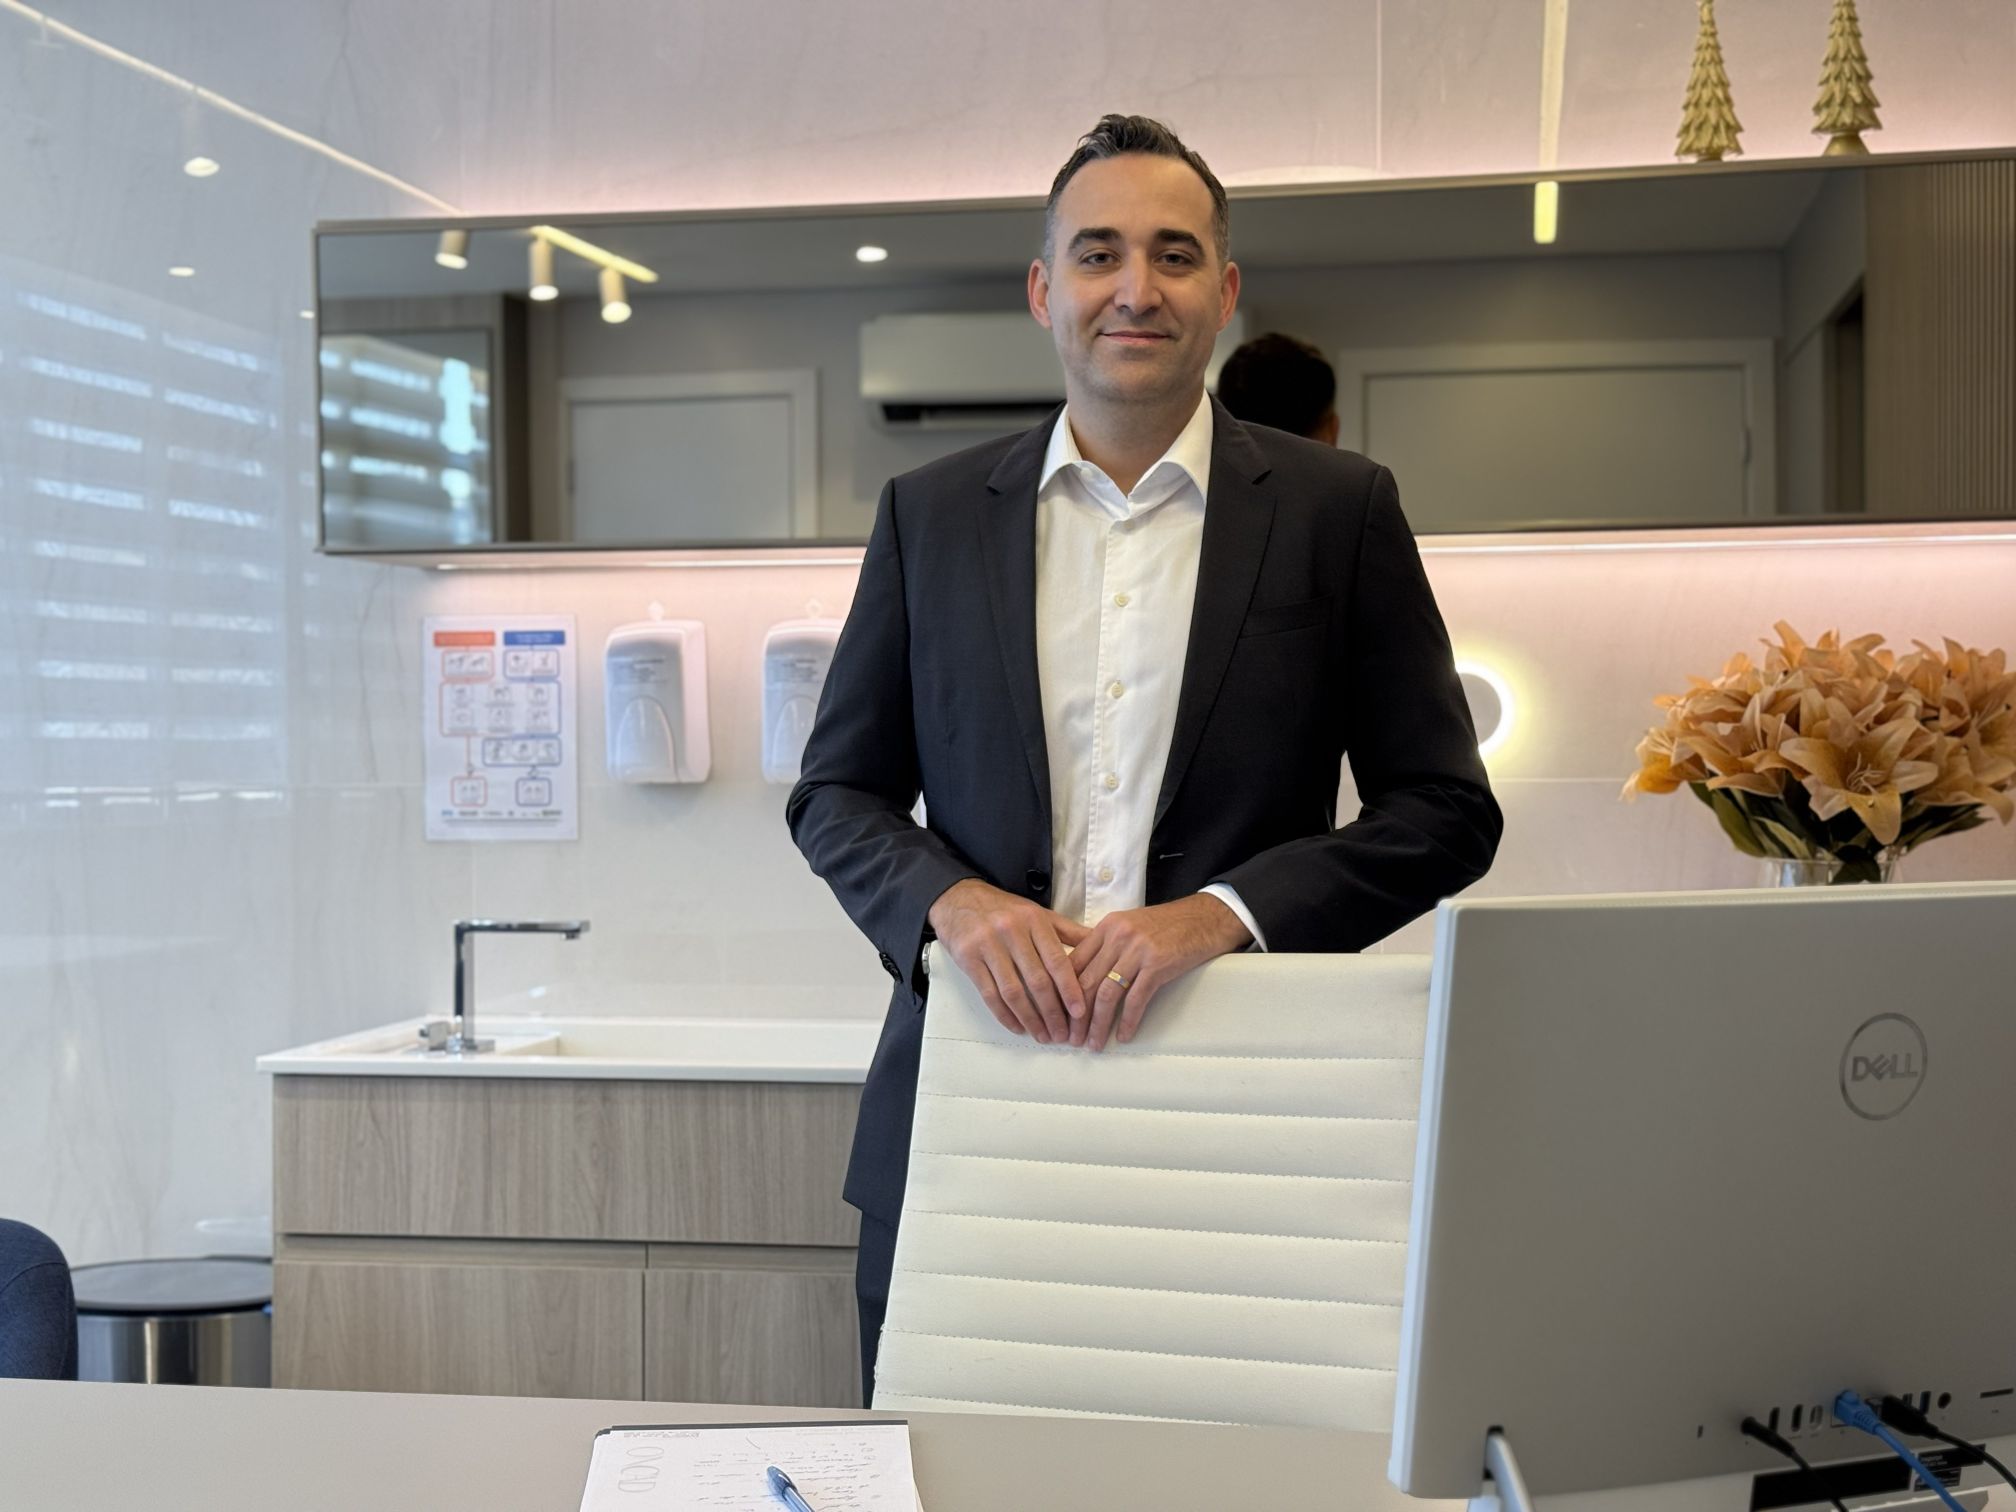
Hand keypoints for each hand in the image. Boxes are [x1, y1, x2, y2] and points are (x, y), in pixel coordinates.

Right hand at [927, 879, 1090, 1044]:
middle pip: (1037, 980)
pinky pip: (989, 993)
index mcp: (1034, 920)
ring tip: (1042, 1036)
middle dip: (1052, 1012)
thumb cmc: (1004, 910)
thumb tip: (1100, 945)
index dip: (1070, 989)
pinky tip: (1017, 1027)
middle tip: (1062, 1034)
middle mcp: (1012, 931)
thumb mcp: (1038, 914)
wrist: (959, 898)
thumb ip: (1068, 932)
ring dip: (1030, 1019)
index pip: (1057, 960)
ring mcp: (988, 945)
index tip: (1080, 1013)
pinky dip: (1004, 1015)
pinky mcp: (968, 958)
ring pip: (1013, 991)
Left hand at [1070, 894, 1252, 1051]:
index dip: (1062, 994)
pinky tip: (1123, 1036)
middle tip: (1071, 1039)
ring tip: (1093, 1044)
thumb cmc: (1167, 926)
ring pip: (1106, 994)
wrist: (1205, 918)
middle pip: (1085, 982)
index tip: (1059, 1016)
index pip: (1073, 963)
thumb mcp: (1130, 927)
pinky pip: (1136, 999)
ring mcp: (1137, 950)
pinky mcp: (1158, 965)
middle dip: (1075, 1016)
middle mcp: (1117, 937)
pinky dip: (1127, 1021)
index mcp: (1106, 927)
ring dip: (1098, 1024)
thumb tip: (1084, 978)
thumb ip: (1107, 946)